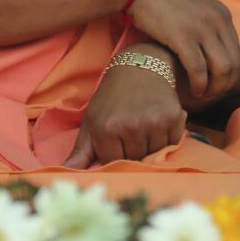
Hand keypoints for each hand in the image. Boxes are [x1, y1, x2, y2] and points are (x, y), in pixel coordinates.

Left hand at [65, 43, 185, 167]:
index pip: (114, 162)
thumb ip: (80, 152)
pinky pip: (173, 141)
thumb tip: (65, 173)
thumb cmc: (111, 98)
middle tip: (131, 129)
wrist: (139, 67)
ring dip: (151, 144)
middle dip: (133, 150)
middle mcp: (131, 127)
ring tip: (145, 125)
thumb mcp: (91, 121)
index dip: (115, 152)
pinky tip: (159, 122)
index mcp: (107, 129)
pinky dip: (169, 136)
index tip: (116, 138)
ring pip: (155, 152)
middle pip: (136, 159)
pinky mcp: (173, 116)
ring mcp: (154, 122)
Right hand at [126, 0, 239, 100]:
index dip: (232, 75)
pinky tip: (193, 90)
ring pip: (222, 70)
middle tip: (213, 95)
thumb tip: (212, 50)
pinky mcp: (183, 38)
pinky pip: (199, 70)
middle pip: (235, 64)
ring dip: (214, 88)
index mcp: (223, 15)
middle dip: (226, 85)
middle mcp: (218, 21)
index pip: (239, 53)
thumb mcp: (195, 7)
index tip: (220, 85)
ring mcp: (202, 29)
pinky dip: (199, 85)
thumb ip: (207, 25)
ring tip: (203, 94)